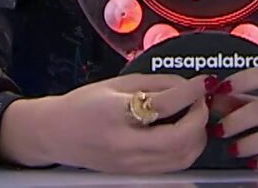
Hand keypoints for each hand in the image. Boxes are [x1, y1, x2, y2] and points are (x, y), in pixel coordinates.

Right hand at [0, 73, 212, 172]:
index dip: (190, 91)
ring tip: (193, 116)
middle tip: (200, 101)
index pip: (164, 104)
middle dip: (199, 118)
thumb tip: (188, 84)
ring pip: (181, 158)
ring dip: (197, 136)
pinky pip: (172, 166)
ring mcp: (130, 165)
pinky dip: (186, 149)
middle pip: (180, 140)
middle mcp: (124, 146)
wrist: (55, 134)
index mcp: (116, 115)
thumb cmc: (82, 105)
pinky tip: (183, 133)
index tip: (202, 82)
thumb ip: (155, 83)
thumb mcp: (117, 84)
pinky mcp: (135, 175)